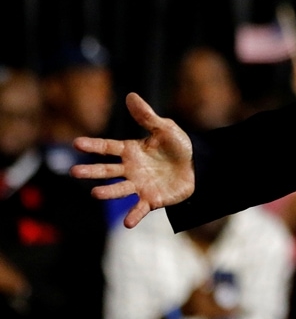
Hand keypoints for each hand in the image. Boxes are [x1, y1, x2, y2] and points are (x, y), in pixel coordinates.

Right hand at [70, 93, 195, 228]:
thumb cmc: (178, 146)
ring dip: (107, 192)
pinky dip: (133, 216)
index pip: (108, 147)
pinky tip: (127, 223)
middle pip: (107, 170)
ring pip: (119, 189)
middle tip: (74, 171)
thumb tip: (131, 96)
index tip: (77, 143)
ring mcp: (139, 185)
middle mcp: (130, 169)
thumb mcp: (165, 128)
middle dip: (91, 171)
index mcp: (131, 151)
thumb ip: (147, 116)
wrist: (198, 166)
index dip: (93, 145)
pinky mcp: (151, 199)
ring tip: (95, 193)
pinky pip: (140, 208)